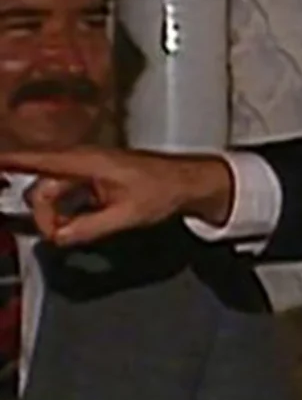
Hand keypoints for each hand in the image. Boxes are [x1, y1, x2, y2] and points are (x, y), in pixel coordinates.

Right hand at [0, 146, 232, 245]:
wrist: (186, 182)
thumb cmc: (161, 190)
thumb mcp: (126, 215)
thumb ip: (89, 228)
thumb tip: (58, 239)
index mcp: (83, 161)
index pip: (34, 160)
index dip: (8, 163)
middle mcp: (78, 161)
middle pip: (41, 190)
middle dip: (46, 216)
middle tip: (63, 238)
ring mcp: (82, 170)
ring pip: (51, 195)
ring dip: (57, 216)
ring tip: (75, 233)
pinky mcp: (88, 180)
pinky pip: (65, 196)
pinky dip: (67, 212)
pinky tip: (81, 225)